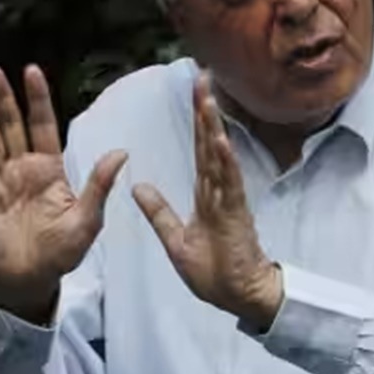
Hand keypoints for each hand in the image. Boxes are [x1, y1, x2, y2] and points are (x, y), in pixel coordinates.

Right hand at [0, 64, 127, 319]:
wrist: (32, 281)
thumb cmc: (63, 252)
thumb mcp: (87, 219)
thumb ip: (99, 185)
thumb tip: (122, 152)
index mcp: (50, 169)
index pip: (43, 126)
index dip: (37, 99)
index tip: (31, 71)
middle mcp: (23, 169)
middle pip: (12, 127)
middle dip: (4, 100)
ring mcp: (1, 183)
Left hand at [132, 71, 283, 328]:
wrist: (236, 297)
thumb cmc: (213, 271)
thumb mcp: (175, 239)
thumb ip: (158, 211)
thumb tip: (137, 185)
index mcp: (207, 194)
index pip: (200, 150)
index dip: (198, 121)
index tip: (197, 92)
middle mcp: (219, 191)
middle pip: (210, 143)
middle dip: (205, 111)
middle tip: (202, 77)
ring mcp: (229, 201)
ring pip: (219, 157)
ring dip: (213, 128)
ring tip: (208, 100)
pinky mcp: (236, 216)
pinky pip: (230, 185)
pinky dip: (226, 163)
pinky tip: (221, 142)